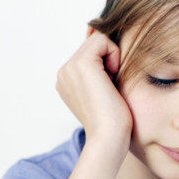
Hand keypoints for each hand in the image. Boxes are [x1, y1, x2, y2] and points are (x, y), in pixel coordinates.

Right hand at [56, 30, 131, 146]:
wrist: (108, 138)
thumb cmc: (114, 122)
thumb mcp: (108, 91)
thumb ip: (104, 70)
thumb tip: (110, 44)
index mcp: (68, 80)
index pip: (92, 53)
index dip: (108, 64)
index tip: (110, 89)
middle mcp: (64, 72)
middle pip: (94, 44)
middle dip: (110, 60)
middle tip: (111, 88)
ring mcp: (69, 68)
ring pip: (98, 40)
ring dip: (113, 58)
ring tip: (110, 85)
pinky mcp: (81, 64)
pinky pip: (102, 40)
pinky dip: (115, 55)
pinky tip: (112, 79)